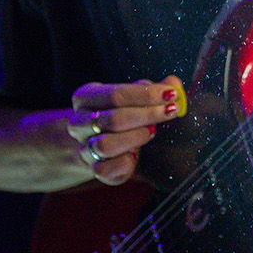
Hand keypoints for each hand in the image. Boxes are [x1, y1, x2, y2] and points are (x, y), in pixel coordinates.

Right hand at [64, 77, 182, 184]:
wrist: (96, 145)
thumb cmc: (120, 115)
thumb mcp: (132, 97)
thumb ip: (152, 90)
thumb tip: (173, 83)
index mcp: (86, 97)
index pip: (115, 94)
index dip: (146, 95)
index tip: (171, 94)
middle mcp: (79, 122)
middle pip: (113, 119)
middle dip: (147, 115)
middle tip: (170, 112)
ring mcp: (84, 147)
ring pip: (105, 145)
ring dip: (135, 138)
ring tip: (152, 132)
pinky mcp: (95, 170)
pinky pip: (106, 169)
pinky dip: (125, 163)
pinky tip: (137, 155)